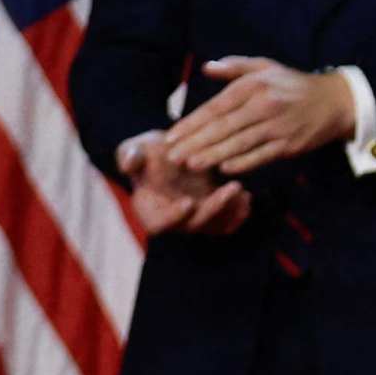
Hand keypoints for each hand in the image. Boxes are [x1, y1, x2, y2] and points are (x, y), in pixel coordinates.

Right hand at [115, 130, 250, 241]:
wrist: (169, 152)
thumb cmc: (147, 152)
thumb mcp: (135, 149)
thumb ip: (130, 156)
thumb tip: (128, 162)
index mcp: (149, 210)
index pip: (159, 224)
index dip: (173, 217)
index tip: (188, 202)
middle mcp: (174, 220)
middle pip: (194, 225)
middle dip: (215, 208)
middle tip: (232, 188)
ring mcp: (195, 219)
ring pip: (215, 225)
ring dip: (231, 211)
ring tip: (243, 192)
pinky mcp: (212, 213)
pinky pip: (228, 221)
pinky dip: (238, 212)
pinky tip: (247, 197)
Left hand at [161, 58, 357, 176]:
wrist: (334, 101)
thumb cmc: (292, 85)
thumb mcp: (265, 67)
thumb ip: (234, 67)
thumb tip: (205, 68)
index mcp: (254, 86)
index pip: (216, 107)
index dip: (192, 123)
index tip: (171, 136)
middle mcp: (264, 105)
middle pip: (223, 127)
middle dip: (195, 143)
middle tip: (172, 157)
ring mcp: (277, 127)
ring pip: (239, 144)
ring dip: (213, 156)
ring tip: (190, 165)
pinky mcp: (289, 145)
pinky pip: (261, 156)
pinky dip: (242, 163)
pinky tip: (224, 169)